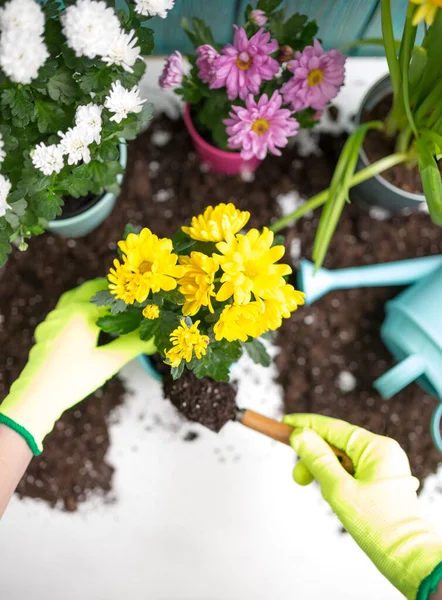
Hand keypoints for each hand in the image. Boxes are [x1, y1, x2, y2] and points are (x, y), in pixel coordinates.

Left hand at [0, 280, 155, 454]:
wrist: (36, 397)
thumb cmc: (73, 379)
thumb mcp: (108, 362)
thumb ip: (132, 345)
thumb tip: (154, 338)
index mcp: (81, 313)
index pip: (111, 298)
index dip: (128, 299)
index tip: (142, 301)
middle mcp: (65, 311)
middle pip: (89, 290)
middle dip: (108, 290)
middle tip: (126, 296)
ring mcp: (52, 320)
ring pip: (73, 298)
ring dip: (91, 297)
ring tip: (108, 305)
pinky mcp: (45, 332)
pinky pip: (64, 312)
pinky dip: (78, 310)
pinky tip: (86, 324)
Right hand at [283, 413, 441, 599]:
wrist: (406, 557)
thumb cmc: (377, 525)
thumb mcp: (338, 489)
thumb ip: (317, 459)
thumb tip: (299, 435)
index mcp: (376, 447)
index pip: (333, 427)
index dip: (306, 425)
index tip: (284, 423)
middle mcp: (381, 451)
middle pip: (336, 443)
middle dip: (314, 457)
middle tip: (298, 477)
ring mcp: (383, 466)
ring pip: (342, 459)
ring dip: (323, 470)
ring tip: (317, 490)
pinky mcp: (381, 481)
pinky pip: (351, 471)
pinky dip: (336, 479)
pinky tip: (332, 493)